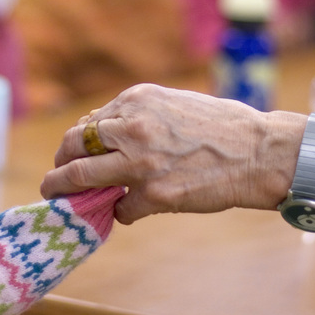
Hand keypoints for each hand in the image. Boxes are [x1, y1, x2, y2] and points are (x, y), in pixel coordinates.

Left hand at [39, 84, 304, 224]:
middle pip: (73, 146)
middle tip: (55, 178)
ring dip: (63, 190)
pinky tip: (131, 211)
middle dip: (59, 163)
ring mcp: (140, 163)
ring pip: (79, 177)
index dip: (76, 142)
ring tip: (56, 198)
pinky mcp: (154, 194)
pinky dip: (121, 212)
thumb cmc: (225, 127)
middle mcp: (132, 127)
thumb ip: (140, 115)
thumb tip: (108, 132)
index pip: (89, 122)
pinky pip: (120, 208)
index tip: (72, 155)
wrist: (260, 152)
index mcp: (137, 101)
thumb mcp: (175, 104)